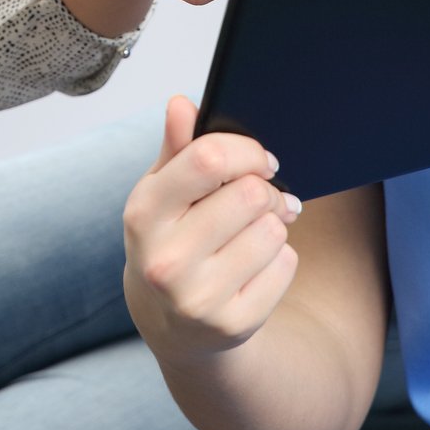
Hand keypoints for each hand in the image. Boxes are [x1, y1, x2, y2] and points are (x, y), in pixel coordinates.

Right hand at [123, 96, 302, 356]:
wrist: (173, 325)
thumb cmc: (172, 240)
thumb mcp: (163, 194)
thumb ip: (177, 147)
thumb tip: (181, 104)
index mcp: (143, 214)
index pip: (209, 160)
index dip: (246, 151)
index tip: (260, 161)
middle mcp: (165, 261)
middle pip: (249, 195)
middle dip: (265, 191)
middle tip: (262, 199)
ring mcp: (197, 299)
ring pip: (272, 231)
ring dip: (273, 225)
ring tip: (253, 234)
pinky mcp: (233, 325)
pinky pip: (286, 265)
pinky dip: (281, 259)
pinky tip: (256, 266)